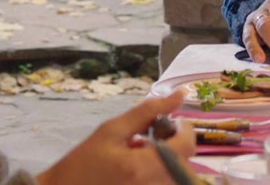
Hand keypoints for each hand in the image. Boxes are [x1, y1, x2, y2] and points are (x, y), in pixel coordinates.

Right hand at [37, 93, 195, 184]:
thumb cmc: (84, 161)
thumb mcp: (112, 130)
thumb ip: (147, 112)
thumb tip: (179, 94)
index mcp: (143, 167)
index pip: (185, 147)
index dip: (184, 130)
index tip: (172, 120)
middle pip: (185, 162)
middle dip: (173, 145)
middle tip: (151, 136)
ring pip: (177, 175)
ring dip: (167, 159)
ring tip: (140, 153)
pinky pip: (164, 182)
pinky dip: (159, 172)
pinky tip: (138, 168)